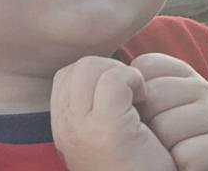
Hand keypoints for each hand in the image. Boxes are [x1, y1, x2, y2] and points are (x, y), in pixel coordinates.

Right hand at [51, 56, 176, 170]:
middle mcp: (66, 126)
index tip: (120, 97)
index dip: (97, 76)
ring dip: (121, 73)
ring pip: (92, 67)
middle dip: (109, 69)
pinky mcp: (107, 129)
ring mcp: (82, 127)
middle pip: (78, 67)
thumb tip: (108, 78)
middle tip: (132, 95)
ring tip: (139, 98)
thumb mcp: (104, 140)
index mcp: (62, 127)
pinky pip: (114, 80)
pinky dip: (133, 80)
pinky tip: (146, 100)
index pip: (67, 75)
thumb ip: (94, 113)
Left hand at [132, 53, 207, 170]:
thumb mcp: (135, 103)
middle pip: (153, 96)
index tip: (140, 112)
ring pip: (166, 127)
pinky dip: (177, 164)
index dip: (131, 95)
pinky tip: (180, 164)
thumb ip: (122, 80)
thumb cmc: (150, 141)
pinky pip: (186, 154)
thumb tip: (115, 72)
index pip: (144, 66)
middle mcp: (203, 87)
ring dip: (158, 147)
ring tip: (166, 151)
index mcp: (178, 71)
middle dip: (142, 123)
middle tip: (153, 136)